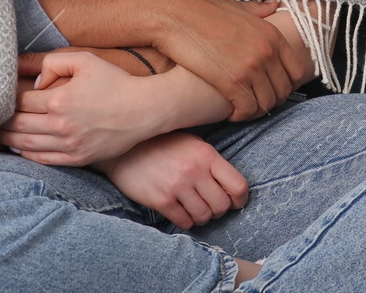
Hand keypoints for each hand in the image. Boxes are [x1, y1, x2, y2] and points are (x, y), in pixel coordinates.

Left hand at [0, 51, 163, 165]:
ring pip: (26, 145)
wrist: (143, 110)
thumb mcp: (86, 61)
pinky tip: (17, 148)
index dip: (6, 100)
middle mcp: (60, 126)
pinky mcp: (77, 158)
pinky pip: (43, 160)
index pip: (21, 101)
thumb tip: (35, 79)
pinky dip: (26, 155)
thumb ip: (54, 62)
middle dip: (0, 123)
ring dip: (7, 141)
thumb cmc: (115, 82)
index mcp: (59, 100)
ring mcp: (69, 145)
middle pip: (18, 125)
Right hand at [92, 131, 249, 229]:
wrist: (125, 148)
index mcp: (206, 154)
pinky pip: (185, 222)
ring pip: (204, 216)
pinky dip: (186, 221)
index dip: (240, 199)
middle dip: (219, 209)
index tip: (235, 201)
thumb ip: (210, 163)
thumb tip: (230, 188)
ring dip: (202, 217)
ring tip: (194, 209)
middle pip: (222, 205)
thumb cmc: (162, 144)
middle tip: (209, 205)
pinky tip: (180, 212)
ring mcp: (177, 186)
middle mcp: (195, 170)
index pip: (238, 185)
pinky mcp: (161, 200)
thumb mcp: (192, 144)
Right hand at [152, 0, 312, 121]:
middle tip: (255, 102)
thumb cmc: (201, 10)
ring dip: (255, 111)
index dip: (286, 84)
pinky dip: (241, 115)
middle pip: (283, 91)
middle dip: (271, 100)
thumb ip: (258, 10)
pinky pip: (248, 109)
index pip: (297, 71)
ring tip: (242, 109)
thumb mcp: (236, 6)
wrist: (174, 16)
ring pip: (267, 103)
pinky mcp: (232, 82)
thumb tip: (273, 4)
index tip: (272, 88)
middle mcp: (267, 51)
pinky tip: (230, 112)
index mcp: (271, 34)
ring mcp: (251, 67)